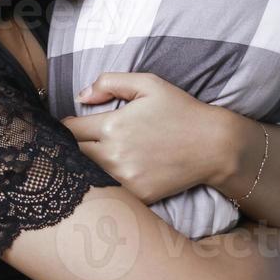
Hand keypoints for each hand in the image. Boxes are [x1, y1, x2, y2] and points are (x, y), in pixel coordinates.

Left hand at [59, 72, 230, 205]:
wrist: (214, 146)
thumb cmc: (181, 110)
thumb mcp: (148, 83)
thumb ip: (110, 82)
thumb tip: (80, 96)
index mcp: (112, 126)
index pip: (68, 130)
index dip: (66, 126)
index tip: (73, 126)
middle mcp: (114, 155)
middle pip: (72, 155)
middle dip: (71, 147)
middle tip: (80, 143)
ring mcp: (125, 179)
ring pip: (86, 176)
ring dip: (84, 167)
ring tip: (92, 159)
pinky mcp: (137, 196)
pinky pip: (108, 192)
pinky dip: (105, 185)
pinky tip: (112, 176)